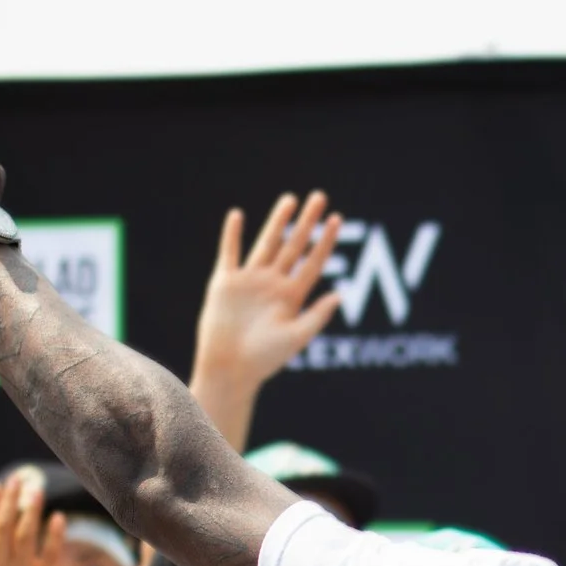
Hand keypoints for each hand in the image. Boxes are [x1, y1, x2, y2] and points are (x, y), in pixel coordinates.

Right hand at [192, 194, 345, 393]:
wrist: (230, 368)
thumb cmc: (265, 360)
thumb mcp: (296, 338)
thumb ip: (317, 316)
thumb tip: (340, 293)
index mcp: (293, 296)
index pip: (314, 261)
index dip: (326, 241)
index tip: (337, 219)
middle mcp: (273, 284)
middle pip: (294, 246)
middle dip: (307, 222)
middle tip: (319, 197)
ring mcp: (250, 281)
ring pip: (267, 243)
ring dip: (278, 221)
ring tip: (290, 199)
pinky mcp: (225, 283)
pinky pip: (229, 254)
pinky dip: (232, 235)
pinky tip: (238, 215)